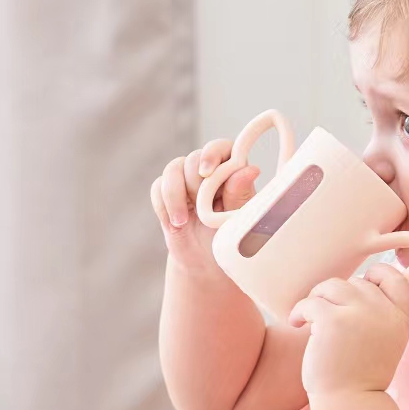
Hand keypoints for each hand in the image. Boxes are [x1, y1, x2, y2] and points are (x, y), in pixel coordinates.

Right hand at [150, 139, 258, 272]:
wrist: (209, 262)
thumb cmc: (230, 237)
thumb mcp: (238, 218)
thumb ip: (240, 194)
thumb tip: (251, 169)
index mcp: (232, 171)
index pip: (222, 147)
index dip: (212, 154)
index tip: (206, 172)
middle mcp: (208, 171)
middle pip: (193, 159)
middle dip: (194, 185)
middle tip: (201, 210)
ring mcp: (186, 180)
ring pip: (172, 169)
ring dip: (175, 195)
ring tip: (182, 221)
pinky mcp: (167, 193)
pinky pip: (157, 188)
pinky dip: (163, 206)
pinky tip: (175, 224)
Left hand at [289, 264, 408, 396]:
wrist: (351, 405)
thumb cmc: (361, 377)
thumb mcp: (385, 341)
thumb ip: (380, 315)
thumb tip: (359, 284)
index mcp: (399, 317)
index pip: (394, 277)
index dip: (375, 275)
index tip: (358, 291)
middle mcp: (383, 312)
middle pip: (356, 282)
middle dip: (338, 297)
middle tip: (326, 318)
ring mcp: (359, 314)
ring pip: (332, 285)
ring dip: (318, 299)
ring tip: (311, 320)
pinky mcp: (333, 321)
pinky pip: (310, 302)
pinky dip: (299, 311)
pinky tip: (297, 324)